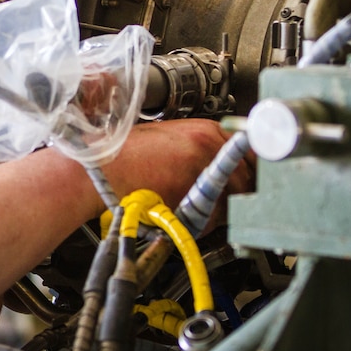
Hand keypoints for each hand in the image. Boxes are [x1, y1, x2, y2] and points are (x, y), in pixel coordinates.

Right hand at [100, 118, 252, 213]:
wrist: (100, 169)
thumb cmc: (124, 155)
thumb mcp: (167, 139)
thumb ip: (199, 148)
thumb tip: (223, 165)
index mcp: (205, 130)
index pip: (250, 152)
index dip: (250, 169)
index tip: (249, 179)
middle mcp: (210, 146)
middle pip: (248, 176)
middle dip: (239, 191)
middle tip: (223, 199)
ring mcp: (204, 171)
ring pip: (235, 198)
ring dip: (223, 207)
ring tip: (198, 206)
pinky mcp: (195, 197)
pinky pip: (216, 215)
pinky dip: (207, 220)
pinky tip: (185, 212)